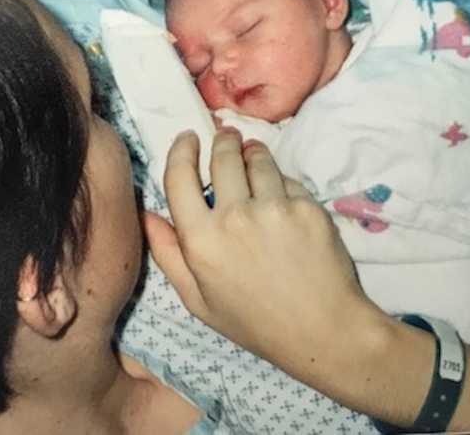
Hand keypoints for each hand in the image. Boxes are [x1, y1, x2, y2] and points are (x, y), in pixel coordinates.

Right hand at [145, 128, 377, 372]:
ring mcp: (273, 208)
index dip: (182, 151)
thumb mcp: (198, 301)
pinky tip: (282, 198)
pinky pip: (288, 180)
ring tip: (254, 156)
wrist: (323, 330)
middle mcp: (234, 217)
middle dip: (222, 142)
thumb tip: (147, 214)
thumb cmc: (255, 321)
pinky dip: (282, 183)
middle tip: (226, 138)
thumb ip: (168, 255)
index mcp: (201, 240)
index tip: (188, 138)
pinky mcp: (307, 206)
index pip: (179, 177)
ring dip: (253, 153)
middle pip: (222, 156)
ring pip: (258, 159)